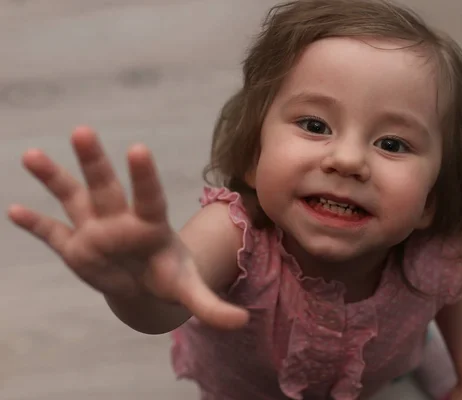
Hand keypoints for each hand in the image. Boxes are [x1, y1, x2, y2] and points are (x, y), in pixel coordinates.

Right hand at [8, 126, 247, 329]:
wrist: (145, 283)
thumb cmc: (169, 276)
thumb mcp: (190, 291)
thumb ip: (212, 306)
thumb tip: (243, 322)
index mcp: (151, 224)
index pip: (149, 196)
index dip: (144, 175)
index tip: (138, 149)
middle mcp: (120, 219)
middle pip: (105, 186)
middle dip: (94, 161)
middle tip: (82, 131)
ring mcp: (95, 229)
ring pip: (73, 197)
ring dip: (53, 178)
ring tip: (31, 155)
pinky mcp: (75, 246)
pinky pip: (52, 233)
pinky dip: (35, 224)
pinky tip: (13, 210)